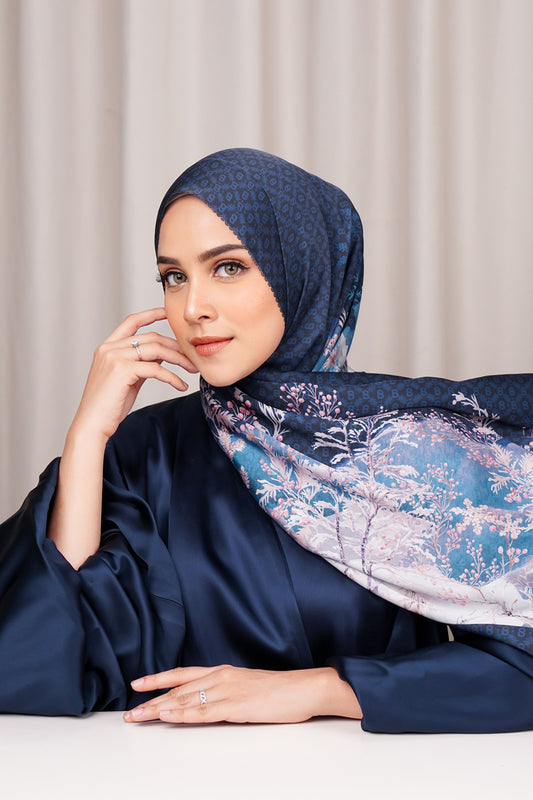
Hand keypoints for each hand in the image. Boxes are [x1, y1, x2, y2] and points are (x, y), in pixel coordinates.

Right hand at [72, 308, 197, 441]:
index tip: (167, 311)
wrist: (92, 425)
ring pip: (156, 350)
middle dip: (175, 346)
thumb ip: (141, 363)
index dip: (151, 314)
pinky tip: (180, 385)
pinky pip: (156, 369)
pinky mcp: (122, 370)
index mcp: (107, 347)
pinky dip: (172, 377)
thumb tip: (161, 355)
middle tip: (191, 357)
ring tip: (192, 369)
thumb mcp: (127, 379)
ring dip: (179, 359)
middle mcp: (109, 348)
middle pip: (151, 337)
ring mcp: (115, 357)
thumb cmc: (108, 406)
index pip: (131, 321)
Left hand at [123, 665, 360, 723]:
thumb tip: (208, 701)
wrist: (304, 688)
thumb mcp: (247, 686)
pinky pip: (203, 712)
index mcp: (223, 671)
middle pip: (178, 688)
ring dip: (159, 709)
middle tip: (130, 711)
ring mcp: (227, 691)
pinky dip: (182, 715)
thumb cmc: (280, 690)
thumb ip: (226, 691)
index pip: (183, 673)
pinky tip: (168, 717)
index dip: (159, 678)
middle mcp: (220, 677)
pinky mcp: (236, 707)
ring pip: (185, 700)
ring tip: (139, 717)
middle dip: (151, 699)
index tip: (138, 684)